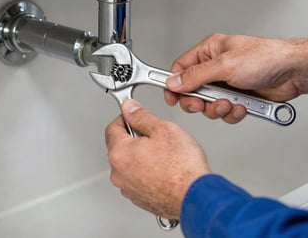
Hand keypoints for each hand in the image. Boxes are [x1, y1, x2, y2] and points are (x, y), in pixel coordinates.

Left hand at [105, 99, 210, 219]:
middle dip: (136, 137)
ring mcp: (128, 188)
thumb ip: (141, 116)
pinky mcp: (140, 198)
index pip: (113, 127)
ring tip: (165, 155)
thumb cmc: (182, 167)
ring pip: (131, 163)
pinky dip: (148, 172)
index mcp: (120, 153)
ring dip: (143, 156)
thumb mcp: (163, 129)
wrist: (195, 197)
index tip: (136, 115)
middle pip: (121, 146)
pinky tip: (166, 169)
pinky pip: (139, 178)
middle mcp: (119, 174)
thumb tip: (129, 109)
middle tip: (157, 137)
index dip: (126, 117)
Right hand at [165, 34, 307, 123]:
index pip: (181, 68)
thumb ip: (196, 76)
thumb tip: (174, 82)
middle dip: (198, 101)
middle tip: (202, 104)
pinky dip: (232, 112)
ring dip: (217, 108)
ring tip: (229, 103)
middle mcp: (215, 67)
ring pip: (208, 104)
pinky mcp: (238, 97)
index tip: (172, 98)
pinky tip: (241, 107)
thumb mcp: (225, 65)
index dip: (174, 84)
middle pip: (192, 90)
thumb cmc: (265, 57)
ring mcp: (226, 83)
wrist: (293, 72)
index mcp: (209, 51)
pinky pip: (225, 111)